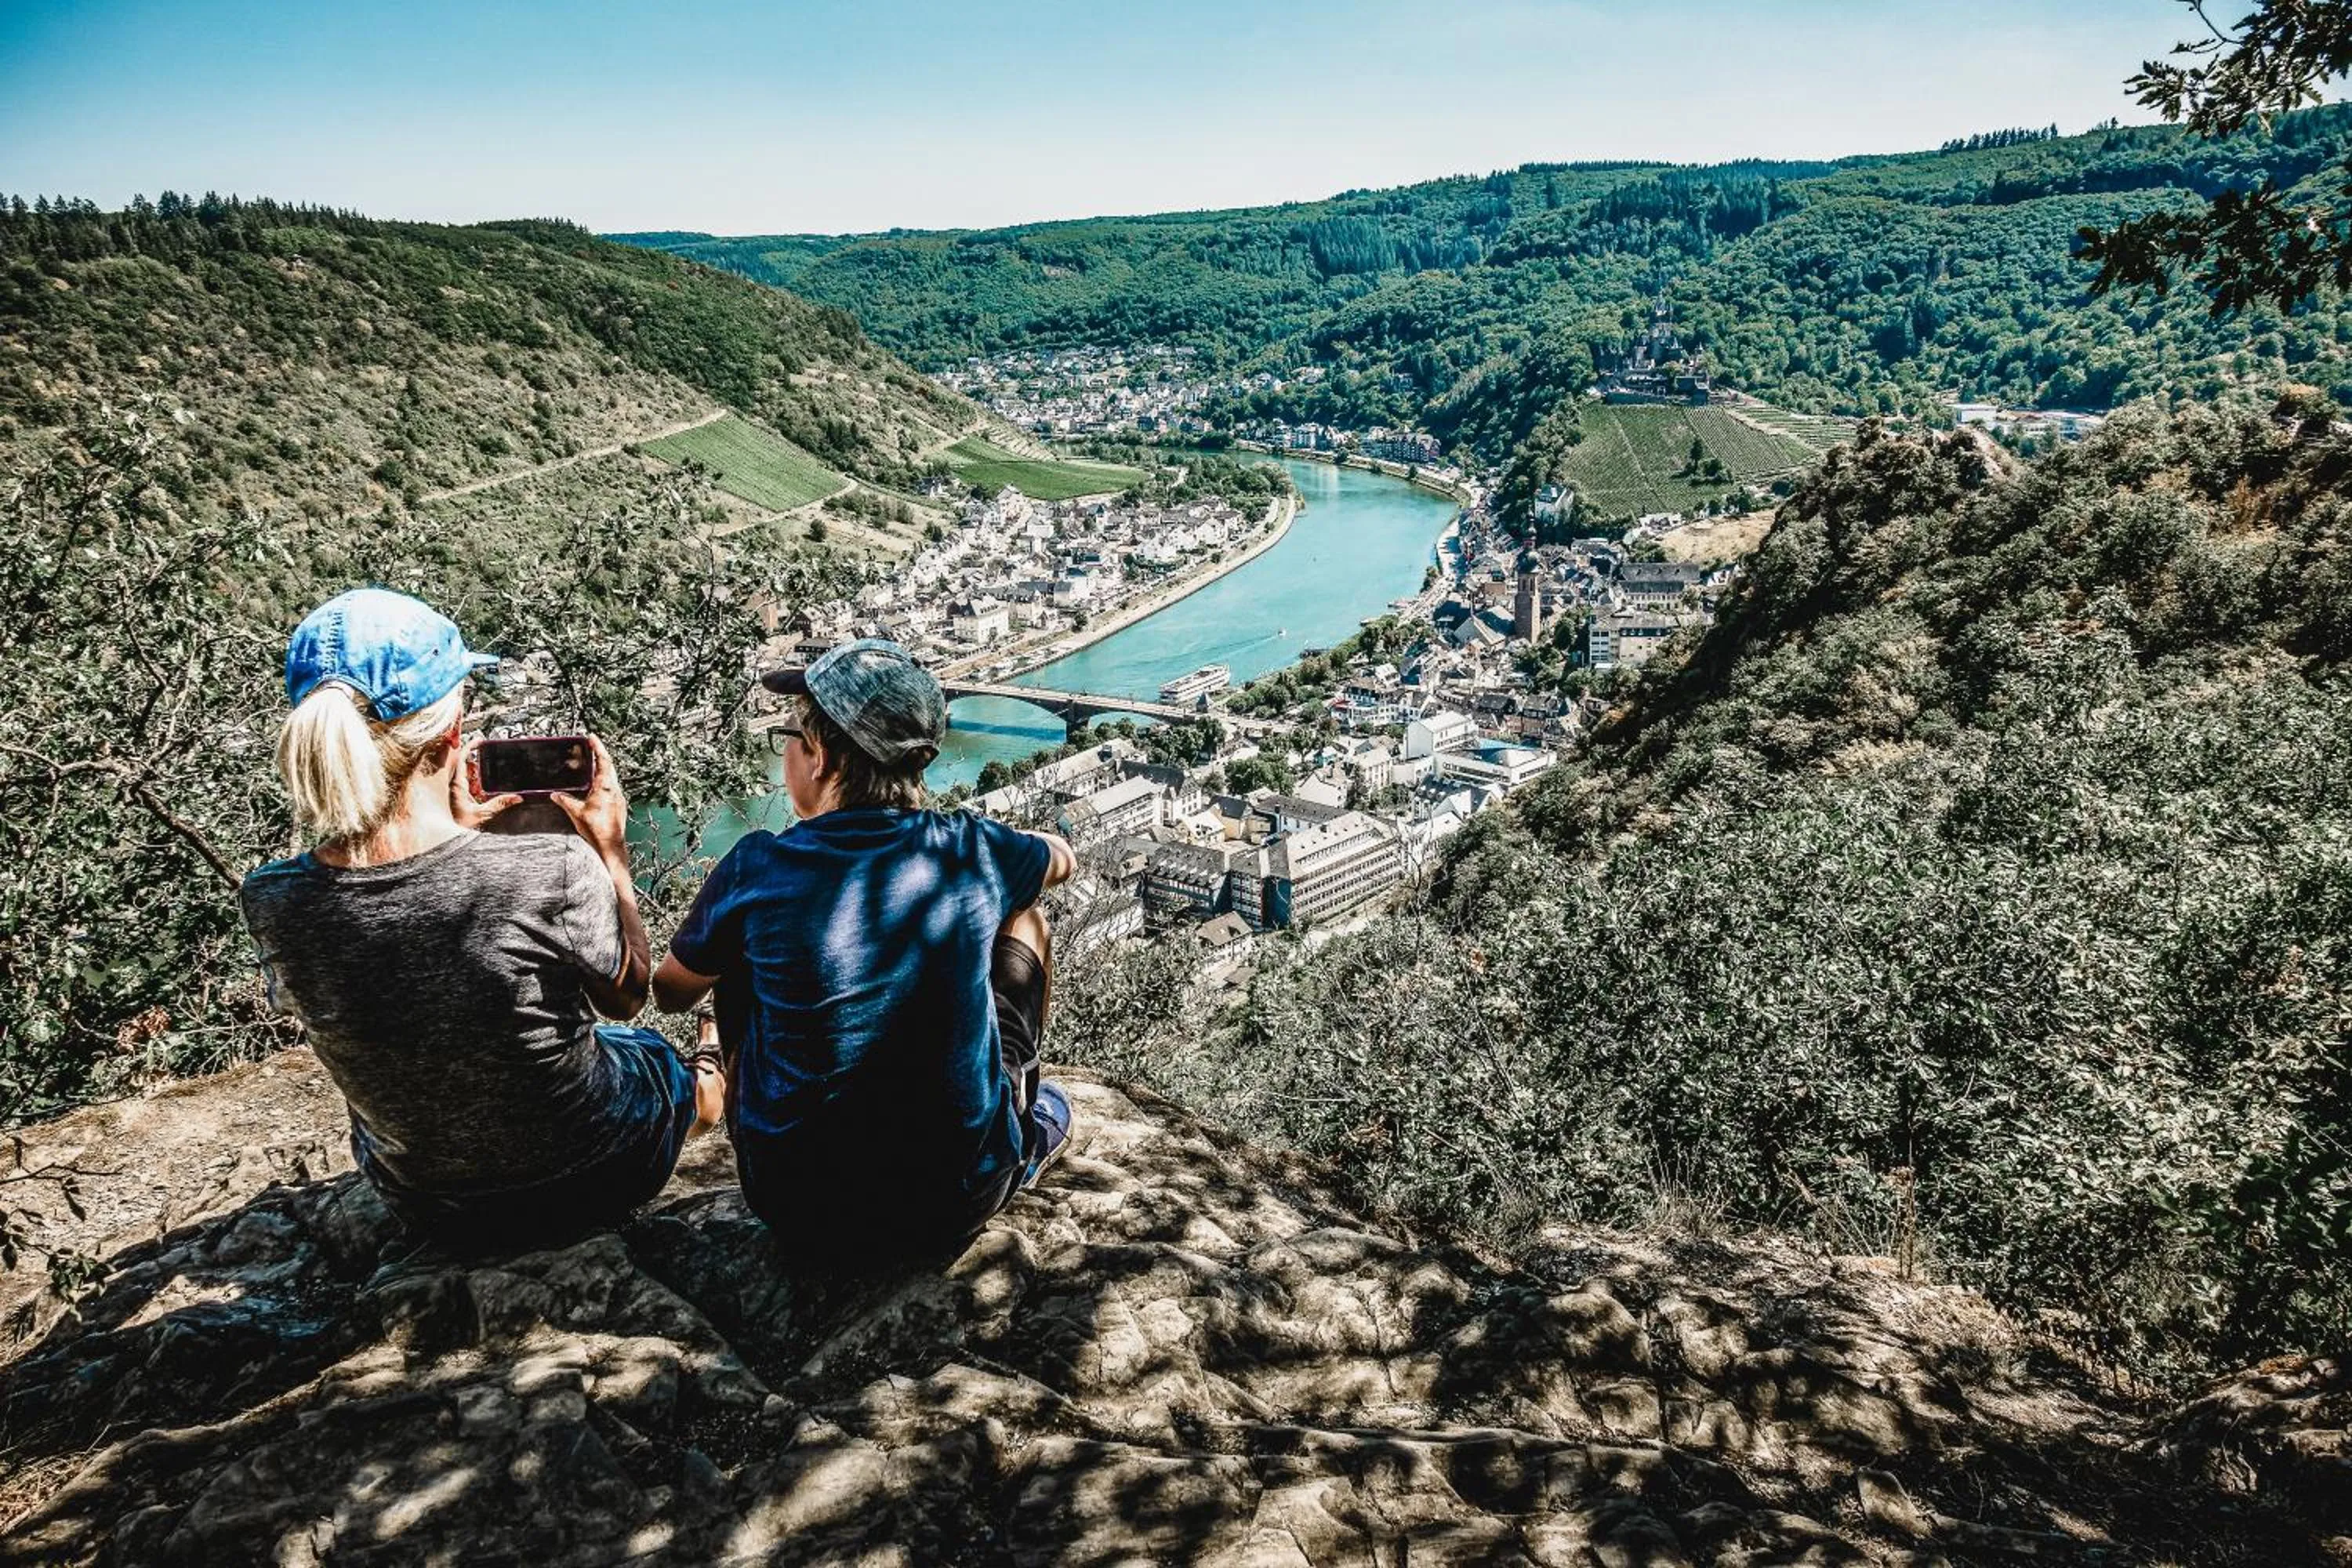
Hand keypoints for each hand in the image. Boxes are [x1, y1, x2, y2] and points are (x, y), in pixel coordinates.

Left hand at [452, 738, 522, 829]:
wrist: (444, 843)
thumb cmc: (456, 830)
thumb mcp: (482, 816)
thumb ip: (499, 805)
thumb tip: (517, 797)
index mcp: (456, 786)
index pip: (462, 760)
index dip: (470, 747)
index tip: (480, 741)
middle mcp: (453, 788)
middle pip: (464, 767)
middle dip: (476, 764)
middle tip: (488, 763)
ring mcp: (453, 794)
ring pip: (464, 777)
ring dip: (475, 776)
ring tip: (487, 780)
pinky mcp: (455, 802)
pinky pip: (464, 788)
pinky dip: (474, 786)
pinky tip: (483, 793)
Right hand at [551, 734, 629, 862]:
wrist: (611, 847)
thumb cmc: (596, 830)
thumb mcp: (576, 813)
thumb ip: (565, 801)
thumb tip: (555, 794)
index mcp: (605, 787)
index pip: (603, 761)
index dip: (598, 747)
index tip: (592, 737)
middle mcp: (614, 790)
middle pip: (608, 767)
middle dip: (599, 755)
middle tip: (590, 747)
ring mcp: (618, 798)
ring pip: (610, 777)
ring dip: (601, 769)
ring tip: (590, 764)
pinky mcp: (618, 805)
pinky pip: (610, 787)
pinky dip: (602, 781)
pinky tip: (594, 785)